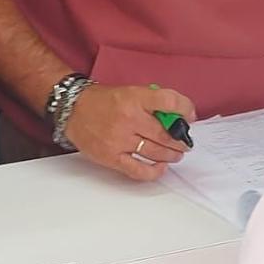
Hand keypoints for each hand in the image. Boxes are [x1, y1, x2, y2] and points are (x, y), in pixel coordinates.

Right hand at [63, 84, 195, 182]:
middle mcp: (128, 118)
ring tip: (175, 154)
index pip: (168, 101)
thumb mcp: (130, 91)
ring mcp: (120, 139)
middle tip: (184, 142)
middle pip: (166, 133)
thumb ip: (152, 102)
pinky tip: (161, 167)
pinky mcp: (111, 157)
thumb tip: (178, 116)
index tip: (190, 115)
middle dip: (180, 140)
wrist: (74, 109)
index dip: (185, 108)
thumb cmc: (104, 101)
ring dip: (172, 155)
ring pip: (156, 152)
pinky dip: (154, 171)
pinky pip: (138, 170)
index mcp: (134, 98)